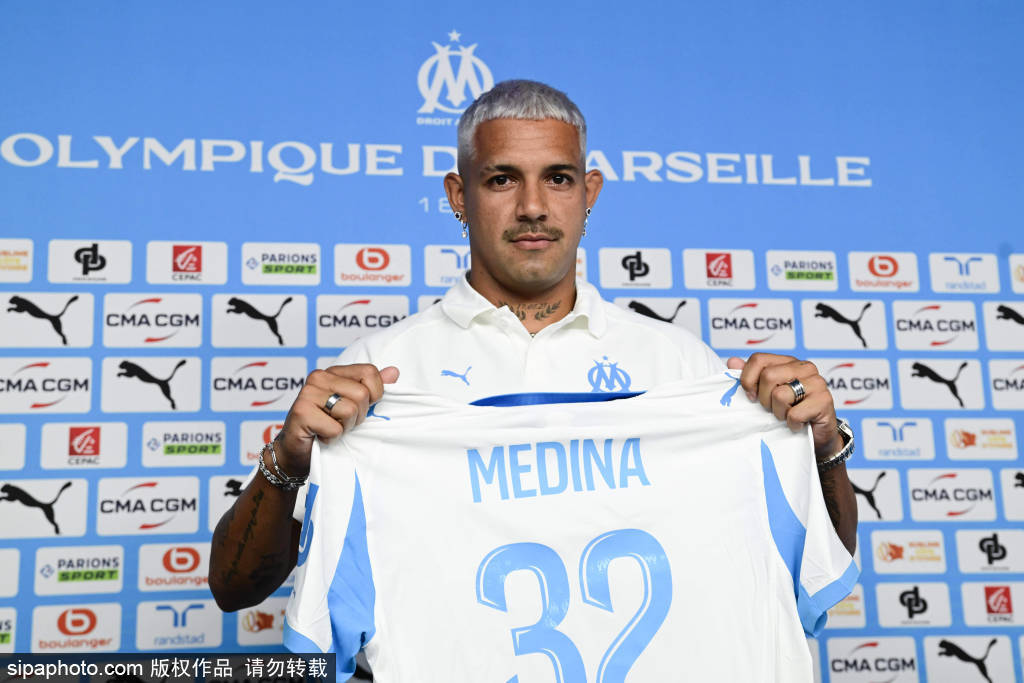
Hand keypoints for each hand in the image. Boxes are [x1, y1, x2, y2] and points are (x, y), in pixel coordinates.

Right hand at [275, 364, 399, 476]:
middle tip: (340, 423)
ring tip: (330, 428)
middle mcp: (319, 377)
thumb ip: (371, 388)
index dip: (374, 395)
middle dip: (358, 416)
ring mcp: (308, 393)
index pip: (369, 372)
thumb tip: (394, 372)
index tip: (360, 408)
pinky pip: (335, 428)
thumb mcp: (353, 406)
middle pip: (362, 394)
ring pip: (350, 410)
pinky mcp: (301, 412)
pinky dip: (332, 438)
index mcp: (334, 372)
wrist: (297, 453)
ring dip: (345, 428)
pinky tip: (320, 436)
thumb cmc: (326, 428)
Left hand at [726, 353, 842, 460]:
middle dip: (764, 399)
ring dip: (779, 413)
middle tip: (773, 409)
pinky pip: (794, 414)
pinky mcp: (824, 400)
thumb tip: (732, 361)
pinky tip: (798, 423)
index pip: (758, 359)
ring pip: (780, 395)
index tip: (751, 396)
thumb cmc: (789, 412)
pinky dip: (792, 424)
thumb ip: (750, 377)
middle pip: (768, 376)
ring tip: (787, 415)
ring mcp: (817, 382)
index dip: (748, 380)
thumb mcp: (765, 394)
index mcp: (788, 362)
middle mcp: (804, 367)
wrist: (815, 436)